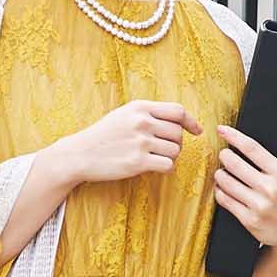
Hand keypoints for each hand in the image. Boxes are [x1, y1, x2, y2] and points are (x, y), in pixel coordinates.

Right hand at [61, 99, 202, 184]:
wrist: (80, 154)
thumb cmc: (103, 136)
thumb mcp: (124, 115)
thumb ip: (148, 114)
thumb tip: (178, 120)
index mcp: (140, 107)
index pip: (177, 111)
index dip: (190, 122)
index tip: (196, 131)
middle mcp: (142, 122)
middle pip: (178, 133)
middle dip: (176, 143)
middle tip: (163, 150)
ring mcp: (140, 142)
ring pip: (175, 150)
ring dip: (170, 157)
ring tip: (155, 159)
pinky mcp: (137, 162)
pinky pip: (167, 165)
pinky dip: (165, 168)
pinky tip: (154, 168)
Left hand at [213, 110, 276, 260]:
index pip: (252, 149)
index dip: (234, 137)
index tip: (222, 130)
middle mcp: (269, 188)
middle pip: (234, 164)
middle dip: (225, 156)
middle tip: (224, 155)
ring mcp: (258, 205)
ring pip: (226, 182)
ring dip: (220, 174)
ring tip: (223, 172)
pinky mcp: (248, 219)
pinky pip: (225, 200)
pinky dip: (220, 191)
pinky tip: (223, 188)